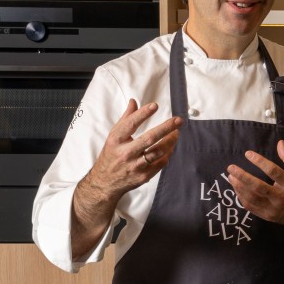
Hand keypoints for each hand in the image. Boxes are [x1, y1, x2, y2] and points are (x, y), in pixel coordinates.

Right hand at [71, 100, 180, 257]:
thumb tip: (133, 101)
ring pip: (158, 152)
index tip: (155, 106)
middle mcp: (125, 153)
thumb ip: (126, 119)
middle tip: (178, 120)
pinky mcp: (143, 176)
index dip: (143, 114)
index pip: (130, 124)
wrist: (105, 183)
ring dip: (170, 141)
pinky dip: (167, 154)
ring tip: (176, 133)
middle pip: (149, 138)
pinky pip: (160, 164)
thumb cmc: (111, 155)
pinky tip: (170, 147)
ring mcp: (134, 166)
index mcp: (116, 141)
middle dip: (165, 128)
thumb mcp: (114, 136)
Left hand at [227, 140, 283, 252]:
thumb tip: (279, 142)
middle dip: (243, 176)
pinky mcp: (268, 216)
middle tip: (231, 168)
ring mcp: (273, 208)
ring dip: (239, 187)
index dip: (259, 161)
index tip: (247, 154)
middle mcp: (281, 197)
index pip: (273, 171)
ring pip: (252, 198)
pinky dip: (242, 198)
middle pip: (258, 186)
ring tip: (231, 177)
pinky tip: (237, 189)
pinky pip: (251, 207)